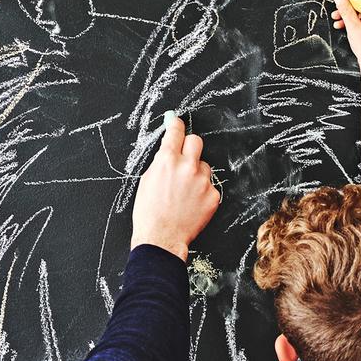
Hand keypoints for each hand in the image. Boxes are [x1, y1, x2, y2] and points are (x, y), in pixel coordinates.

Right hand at [131, 111, 221, 261]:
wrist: (161, 238)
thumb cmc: (149, 213)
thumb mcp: (147, 181)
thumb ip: (161, 161)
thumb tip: (168, 147)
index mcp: (167, 160)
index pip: (176, 131)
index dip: (176, 125)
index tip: (176, 122)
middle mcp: (187, 166)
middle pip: (196, 141)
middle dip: (189, 147)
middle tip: (183, 158)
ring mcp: (202, 181)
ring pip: (204, 166)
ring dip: (196, 174)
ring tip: (184, 192)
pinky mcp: (213, 195)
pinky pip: (210, 186)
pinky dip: (202, 193)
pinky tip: (191, 204)